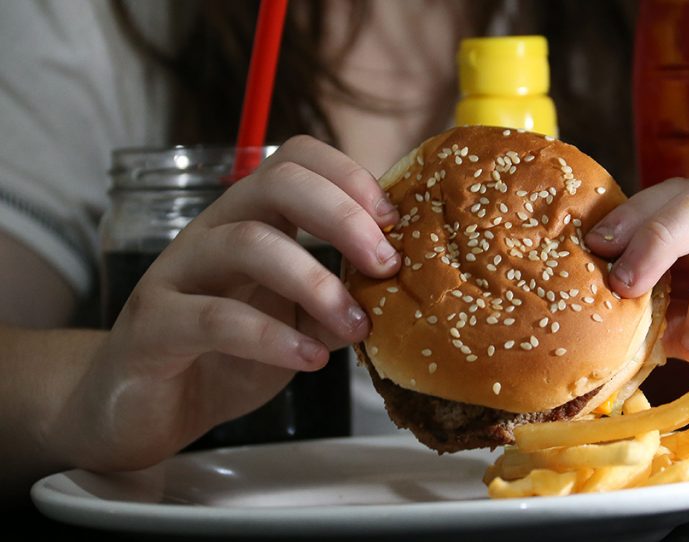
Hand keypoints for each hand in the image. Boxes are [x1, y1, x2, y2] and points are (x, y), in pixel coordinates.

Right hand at [53, 136, 398, 470]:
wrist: (143, 409)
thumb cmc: (226, 355)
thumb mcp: (298, 322)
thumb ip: (340, 300)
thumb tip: (398, 289)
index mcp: (251, 220)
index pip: (297, 160)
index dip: (350, 178)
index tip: (395, 222)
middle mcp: (214, 232)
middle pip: (277, 183)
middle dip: (343, 215)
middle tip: (386, 263)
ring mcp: (178, 273)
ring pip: (248, 244)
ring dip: (316, 282)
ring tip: (358, 325)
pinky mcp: (153, 326)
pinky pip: (214, 318)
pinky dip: (272, 338)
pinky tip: (309, 359)